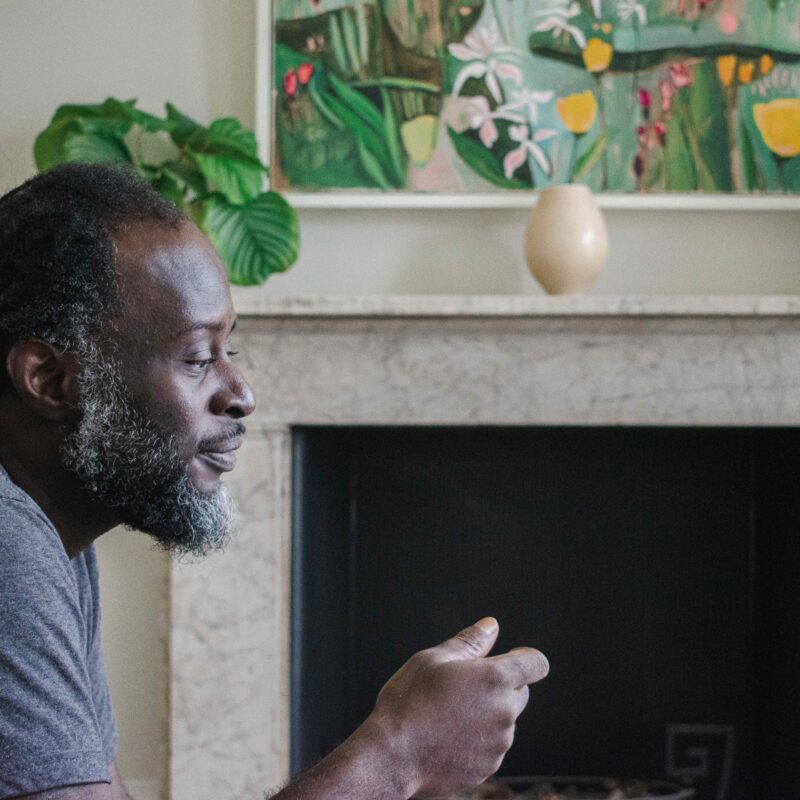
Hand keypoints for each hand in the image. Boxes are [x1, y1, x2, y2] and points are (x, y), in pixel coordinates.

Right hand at [366, 618, 548, 798]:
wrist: (392, 758)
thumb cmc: (408, 702)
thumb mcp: (434, 659)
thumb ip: (469, 641)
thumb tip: (491, 626)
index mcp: (495, 679)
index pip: (536, 663)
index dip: (527, 657)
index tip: (513, 656)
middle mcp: (504, 712)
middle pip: (519, 692)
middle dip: (499, 686)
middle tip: (461, 687)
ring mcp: (498, 745)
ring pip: (503, 721)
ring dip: (486, 714)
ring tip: (446, 715)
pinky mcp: (487, 769)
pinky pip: (490, 747)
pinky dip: (477, 740)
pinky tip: (446, 738)